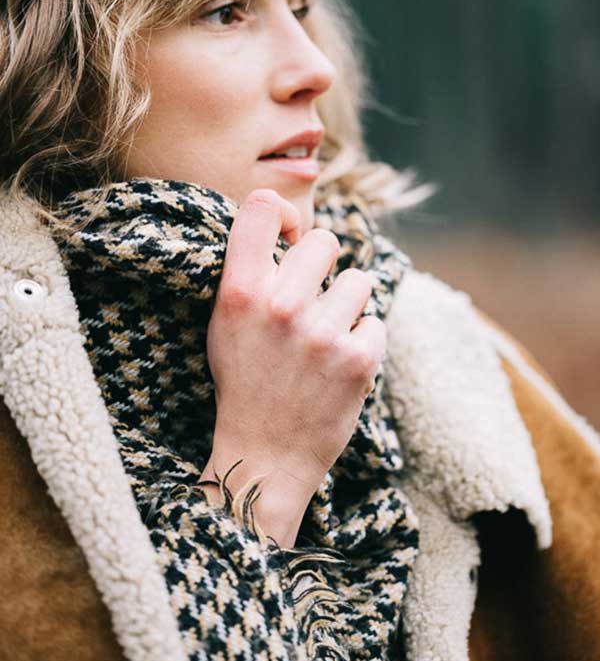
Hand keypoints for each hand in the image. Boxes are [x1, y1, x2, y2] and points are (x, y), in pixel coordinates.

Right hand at [205, 187, 385, 501]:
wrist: (265, 453)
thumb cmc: (245, 381)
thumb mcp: (226, 323)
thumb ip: (249, 272)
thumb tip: (286, 220)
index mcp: (240, 292)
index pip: (262, 208)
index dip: (282, 213)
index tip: (288, 236)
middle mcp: (281, 306)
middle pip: (325, 240)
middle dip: (322, 266)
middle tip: (311, 300)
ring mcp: (322, 334)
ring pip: (358, 281)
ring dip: (346, 306)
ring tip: (323, 338)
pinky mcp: (359, 360)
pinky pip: (375, 322)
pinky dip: (362, 342)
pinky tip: (338, 366)